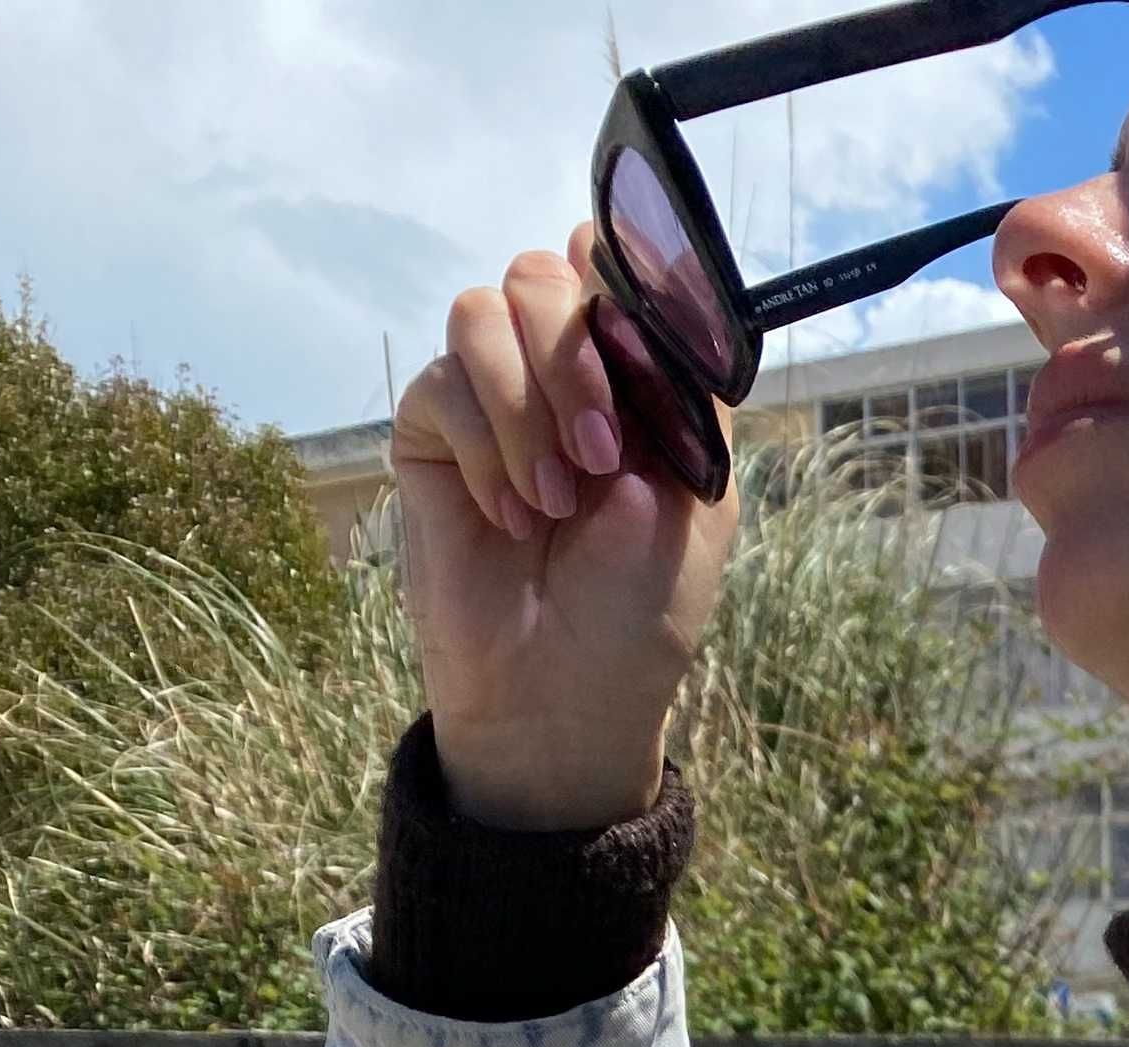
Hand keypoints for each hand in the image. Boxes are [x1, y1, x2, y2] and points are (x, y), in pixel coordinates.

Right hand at [390, 224, 739, 832]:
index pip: (613, 267)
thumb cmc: (637, 615)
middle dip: (571, 354)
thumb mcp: (697, 504)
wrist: (561, 698)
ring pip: (482, 311)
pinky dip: (484, 449)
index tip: (631, 333)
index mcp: (633, 381)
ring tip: (554, 500)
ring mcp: (490, 399)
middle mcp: (559, 374)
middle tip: (597, 454)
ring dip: (525, 404)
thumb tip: (649, 288)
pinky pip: (442, 385)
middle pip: (541, 272)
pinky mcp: (432, 434)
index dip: (617, 272)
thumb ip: (686, 394)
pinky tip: (510, 518)